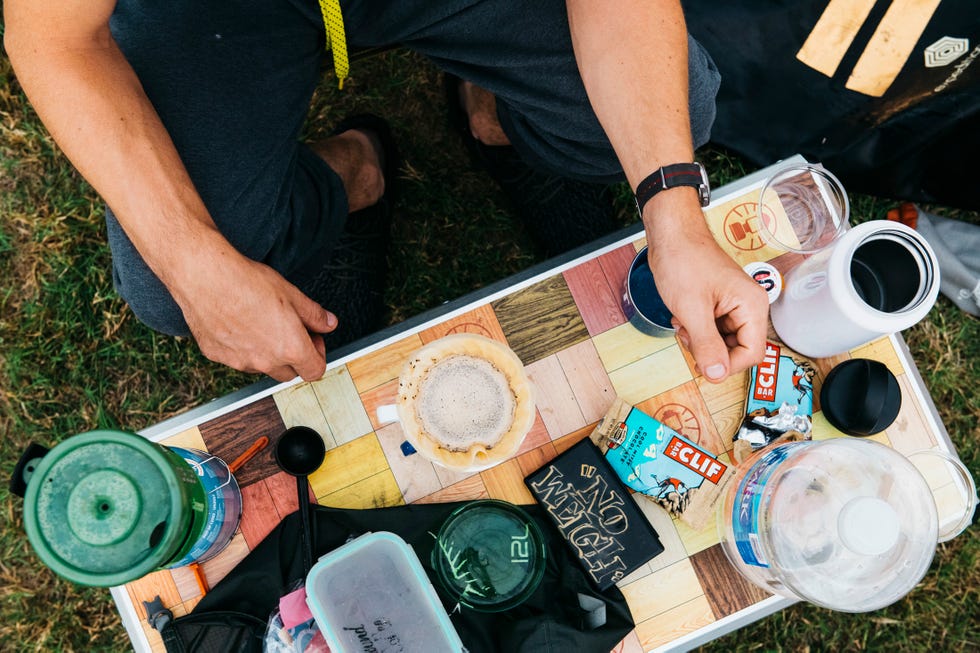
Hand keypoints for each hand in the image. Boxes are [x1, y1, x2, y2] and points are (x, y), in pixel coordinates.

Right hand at [172, 246, 337, 381]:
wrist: (205, 277)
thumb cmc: (246, 283)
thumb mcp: (292, 294)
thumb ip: (314, 314)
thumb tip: (328, 323)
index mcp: (290, 348)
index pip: (315, 371)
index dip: (317, 355)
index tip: (312, 339)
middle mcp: (265, 362)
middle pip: (289, 373)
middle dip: (294, 356)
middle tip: (289, 331)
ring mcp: (239, 362)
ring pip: (262, 366)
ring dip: (267, 353)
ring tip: (262, 323)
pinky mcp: (217, 356)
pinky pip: (236, 358)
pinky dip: (242, 347)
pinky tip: (238, 323)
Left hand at [644, 191, 768, 381]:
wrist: (671, 234)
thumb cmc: (683, 261)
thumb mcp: (692, 310)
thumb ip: (706, 345)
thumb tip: (717, 375)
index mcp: (752, 306)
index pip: (752, 353)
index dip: (727, 365)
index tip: (703, 364)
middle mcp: (748, 306)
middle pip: (738, 349)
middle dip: (709, 350)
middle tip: (687, 336)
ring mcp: (734, 305)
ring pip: (723, 341)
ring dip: (700, 340)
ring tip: (683, 323)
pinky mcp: (720, 303)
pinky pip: (713, 329)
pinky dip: (696, 330)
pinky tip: (682, 317)